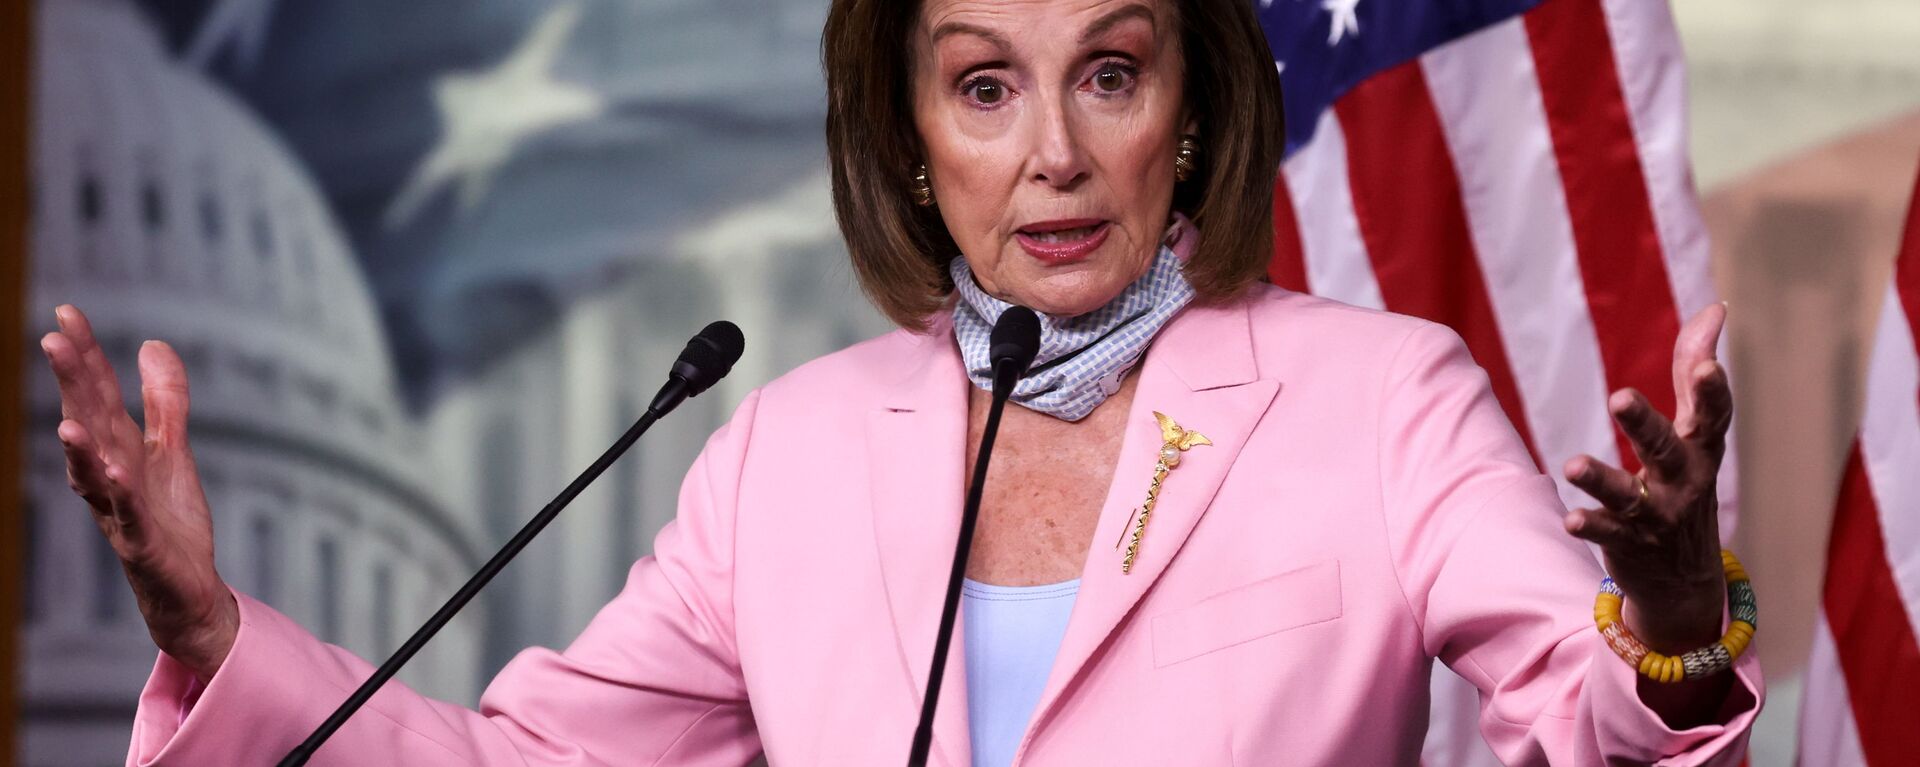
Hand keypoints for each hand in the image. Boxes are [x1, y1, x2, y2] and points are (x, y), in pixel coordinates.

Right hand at [40, 305, 236, 680]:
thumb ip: (165, 400)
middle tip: (53, 341)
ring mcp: (120, 509)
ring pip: (94, 473)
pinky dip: (121, 493)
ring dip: (80, 446)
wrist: (186, 587)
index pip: (96, 395)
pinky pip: (128, 515)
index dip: (84, 356)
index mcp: (117, 448)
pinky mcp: (141, 542)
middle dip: (71, 385)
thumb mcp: (172, 450)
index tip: (67, 313)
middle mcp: (108, 475)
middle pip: (87, 423)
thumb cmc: (170, 519)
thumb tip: (151, 344)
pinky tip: (118, 471)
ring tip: (68, 419)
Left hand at [1561, 304, 1730, 653]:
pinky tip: (1570, 519)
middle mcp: (1684, 481)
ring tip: (1574, 465)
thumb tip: (1715, 309)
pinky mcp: (1629, 544)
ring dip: (1601, 480)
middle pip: (1664, 449)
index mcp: (1701, 449)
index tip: (1707, 368)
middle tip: (1619, 396)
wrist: (1685, 579)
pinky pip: (1608, 533)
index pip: (1712, 416)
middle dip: (1643, 424)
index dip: (1711, 392)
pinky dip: (1590, 526)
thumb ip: (1694, 371)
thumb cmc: (1686, 483)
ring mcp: (1657, 516)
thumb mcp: (1696, 433)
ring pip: (1628, 496)